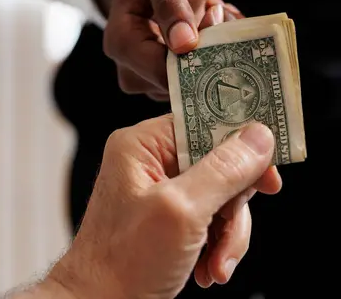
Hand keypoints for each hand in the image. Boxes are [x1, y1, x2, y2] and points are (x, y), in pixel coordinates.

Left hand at [47, 116, 280, 298]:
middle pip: (219, 161)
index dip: (238, 142)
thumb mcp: (181, 212)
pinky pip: (211, 218)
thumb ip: (223, 171)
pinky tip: (210, 269)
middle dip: (232, 203)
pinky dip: (218, 245)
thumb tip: (259, 136)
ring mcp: (162, 191)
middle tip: (231, 227)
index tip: (266, 165)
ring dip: (227, 233)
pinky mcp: (170, 217)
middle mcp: (152, 161)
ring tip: (218, 264)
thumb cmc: (122, 263)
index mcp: (143, 144)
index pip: (202, 121)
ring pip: (220, 194)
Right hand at [99, 0, 241, 101]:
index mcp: (120, 42)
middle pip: (179, 81)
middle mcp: (131, 68)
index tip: (215, 17)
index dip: (192, 54)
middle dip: (209, 50)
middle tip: (220, 10)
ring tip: (216, 11)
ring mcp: (151, 79)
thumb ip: (169, 1)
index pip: (157, 69)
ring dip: (217, 49)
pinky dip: (217, 53)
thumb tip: (184, 43)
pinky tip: (215, 24)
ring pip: (194, 84)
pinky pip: (201, 80)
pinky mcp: (172, 81)